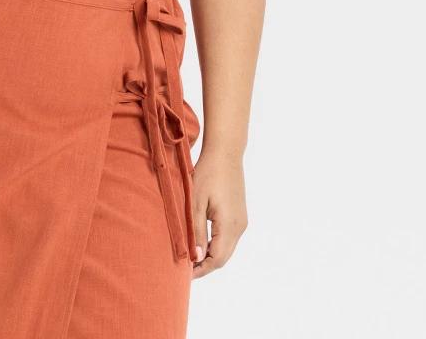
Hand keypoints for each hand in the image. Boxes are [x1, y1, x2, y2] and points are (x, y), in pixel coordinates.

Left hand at [190, 149, 247, 278]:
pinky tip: (200, 240)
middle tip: (184, 268)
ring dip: (210, 255)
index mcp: (229, 225)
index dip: (201, 269)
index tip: (184, 274)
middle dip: (205, 265)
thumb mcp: (196, 202)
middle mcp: (239, 227)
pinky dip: (215, 244)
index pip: (217, 259)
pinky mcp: (239, 215)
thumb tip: (196, 258)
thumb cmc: (208, 173)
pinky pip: (228, 237)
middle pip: (223, 257)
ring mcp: (241, 221)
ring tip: (190, 255)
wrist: (226, 152)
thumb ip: (195, 231)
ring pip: (226, 248)